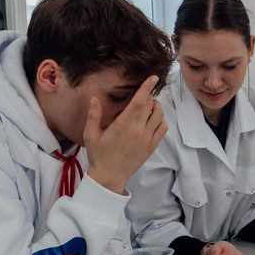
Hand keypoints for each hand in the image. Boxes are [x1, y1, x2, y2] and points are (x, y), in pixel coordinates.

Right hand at [85, 76, 167, 193]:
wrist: (110, 176)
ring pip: (160, 115)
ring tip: (148, 106)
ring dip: (156, 107)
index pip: (140, 101)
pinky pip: (163, 128)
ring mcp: (147, 138)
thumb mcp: (90, 134)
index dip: (147, 87)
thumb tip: (94, 98)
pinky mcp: (152, 146)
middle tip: (144, 95)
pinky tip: (152, 120)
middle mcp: (138, 130)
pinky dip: (161, 120)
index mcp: (123, 124)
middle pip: (151, 105)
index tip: (153, 78)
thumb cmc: (98, 155)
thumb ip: (93, 115)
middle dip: (149, 96)